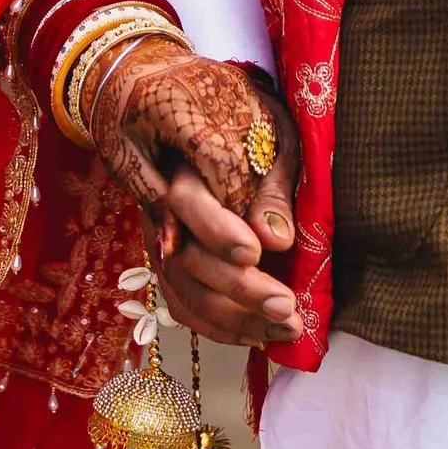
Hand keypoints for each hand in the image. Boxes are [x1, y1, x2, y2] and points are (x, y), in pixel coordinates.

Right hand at [89, 46, 299, 349]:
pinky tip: (259, 336)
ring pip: (184, 291)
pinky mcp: (168, 266)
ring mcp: (160, 242)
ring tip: (288, 328)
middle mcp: (160, 208)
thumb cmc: (239, 117)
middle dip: (239, 287)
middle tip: (287, 305)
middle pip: (186, 258)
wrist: (190, 112)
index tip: (256, 252)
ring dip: (236, 318)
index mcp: (178, 163)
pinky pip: (183, 307)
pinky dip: (218, 328)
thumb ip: (269, 188)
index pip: (186, 202)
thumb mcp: (265, 136)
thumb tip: (278, 241)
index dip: (217, 230)